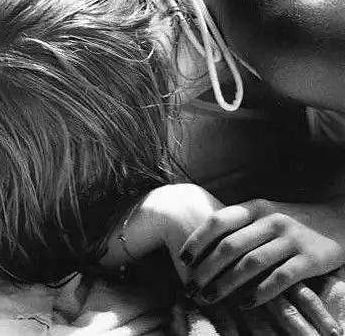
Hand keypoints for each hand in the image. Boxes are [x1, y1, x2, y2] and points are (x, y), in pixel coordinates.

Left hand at [179, 199, 344, 305]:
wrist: (339, 219)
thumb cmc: (291, 221)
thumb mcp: (264, 213)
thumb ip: (238, 226)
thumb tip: (201, 249)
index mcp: (255, 208)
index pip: (218, 221)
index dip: (197, 240)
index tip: (183, 260)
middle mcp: (271, 220)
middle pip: (230, 247)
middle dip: (206, 270)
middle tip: (191, 288)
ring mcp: (292, 239)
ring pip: (251, 264)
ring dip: (226, 284)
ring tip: (210, 298)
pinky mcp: (311, 259)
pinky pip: (280, 278)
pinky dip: (260, 292)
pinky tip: (246, 303)